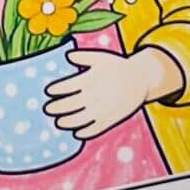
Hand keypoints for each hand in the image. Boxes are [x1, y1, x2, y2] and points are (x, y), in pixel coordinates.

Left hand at [43, 48, 182, 138]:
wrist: (141, 79)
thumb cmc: (118, 66)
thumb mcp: (101, 57)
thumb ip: (83, 56)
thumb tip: (67, 56)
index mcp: (88, 80)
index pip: (65, 87)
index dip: (54, 90)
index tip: (48, 92)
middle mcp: (92, 96)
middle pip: (68, 105)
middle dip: (56, 108)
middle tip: (48, 109)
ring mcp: (101, 109)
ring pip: (78, 120)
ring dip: (66, 122)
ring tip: (58, 122)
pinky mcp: (110, 119)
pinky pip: (94, 129)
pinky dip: (84, 133)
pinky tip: (76, 133)